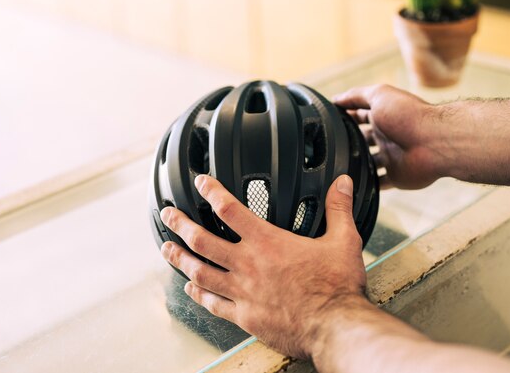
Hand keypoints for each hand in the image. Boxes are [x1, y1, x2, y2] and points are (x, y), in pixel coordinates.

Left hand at [160, 174, 366, 358]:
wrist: (333, 327)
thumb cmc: (336, 286)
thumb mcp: (342, 241)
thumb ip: (338, 209)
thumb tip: (342, 183)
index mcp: (267, 243)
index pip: (229, 210)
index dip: (211, 192)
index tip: (200, 183)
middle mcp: (247, 265)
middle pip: (202, 241)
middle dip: (181, 225)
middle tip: (168, 215)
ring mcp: (242, 292)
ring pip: (200, 272)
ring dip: (180, 259)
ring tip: (167, 249)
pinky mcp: (244, 316)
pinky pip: (213, 304)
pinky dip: (199, 295)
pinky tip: (191, 289)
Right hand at [334, 84, 442, 189]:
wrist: (434, 142)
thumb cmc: (408, 115)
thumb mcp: (379, 95)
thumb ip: (357, 95)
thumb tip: (336, 99)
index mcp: (382, 117)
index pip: (359, 116)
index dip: (344, 118)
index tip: (327, 123)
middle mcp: (387, 136)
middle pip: (363, 140)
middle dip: (348, 143)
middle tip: (329, 148)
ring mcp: (392, 157)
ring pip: (369, 163)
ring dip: (356, 165)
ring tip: (337, 169)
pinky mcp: (397, 176)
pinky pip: (380, 183)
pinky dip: (369, 185)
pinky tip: (354, 186)